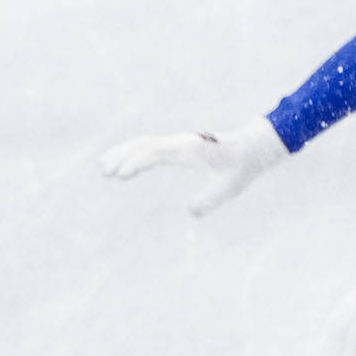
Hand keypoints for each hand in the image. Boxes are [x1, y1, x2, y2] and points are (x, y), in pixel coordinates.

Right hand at [99, 118, 287, 215]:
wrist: (251, 148)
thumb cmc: (240, 168)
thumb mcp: (229, 187)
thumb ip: (211, 200)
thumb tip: (191, 212)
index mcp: (188, 148)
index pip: (155, 152)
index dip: (137, 163)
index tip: (122, 175)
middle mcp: (180, 142)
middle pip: (144, 145)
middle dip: (123, 156)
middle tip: (104, 171)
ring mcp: (178, 143)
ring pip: (145, 144)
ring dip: (124, 153)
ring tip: (104, 166)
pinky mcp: (179, 147)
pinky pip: (152, 148)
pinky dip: (135, 154)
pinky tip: (126, 165)